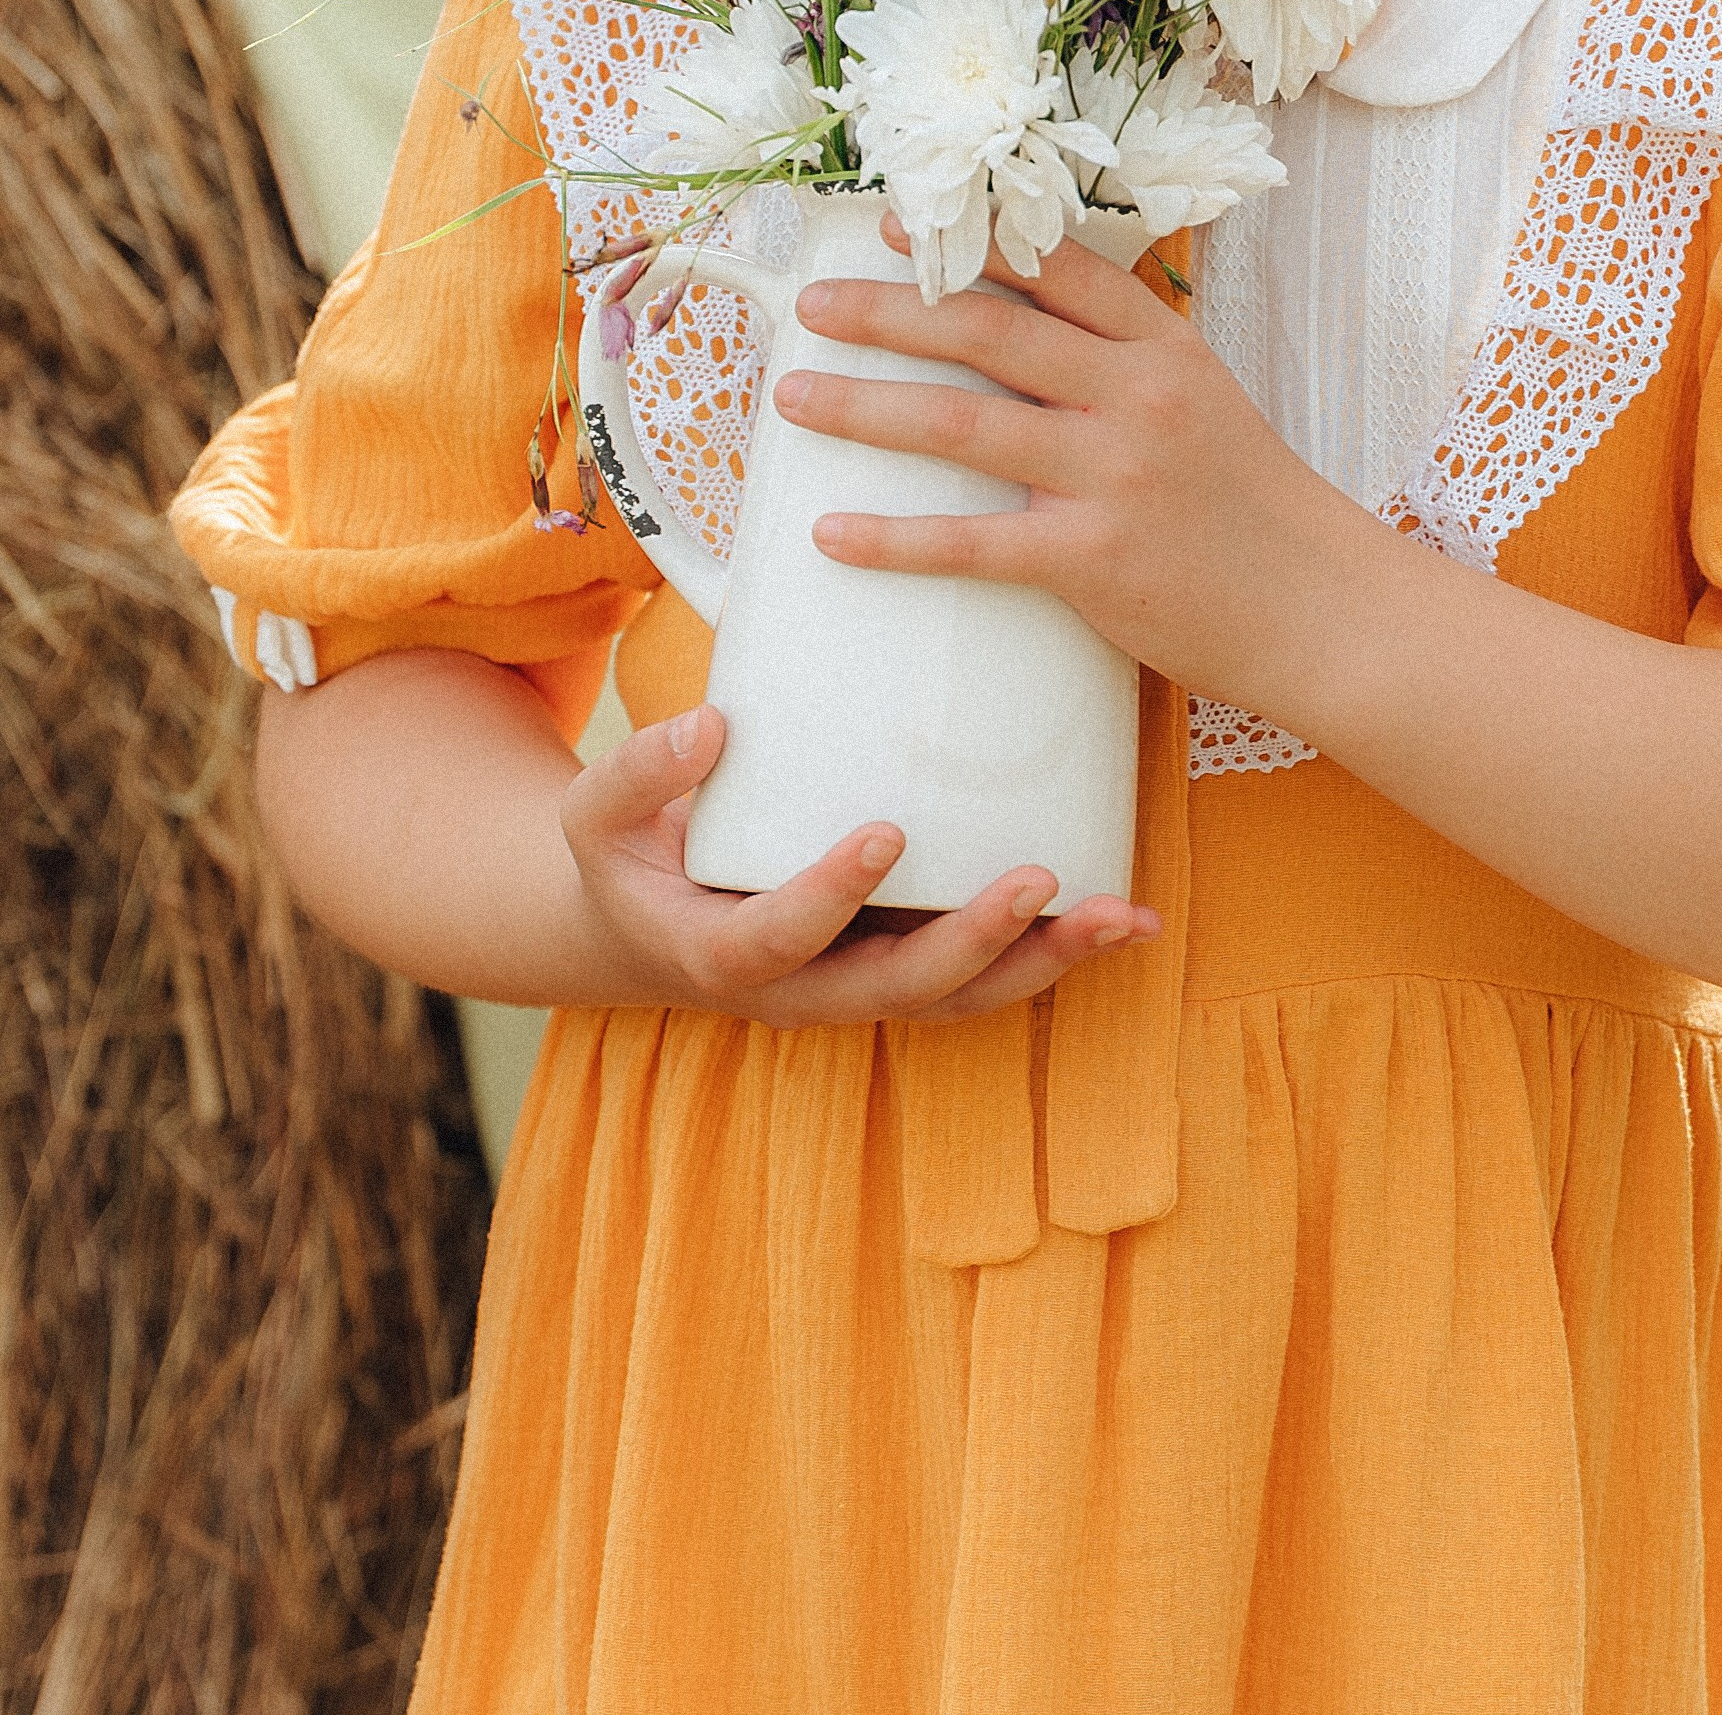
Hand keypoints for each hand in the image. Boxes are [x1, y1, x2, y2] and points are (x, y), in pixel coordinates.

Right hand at [559, 696, 1159, 1024]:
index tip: (884, 833)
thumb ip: (641, 770)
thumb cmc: (630, 855)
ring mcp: (861, 987)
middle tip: (1037, 879)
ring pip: (961, 998)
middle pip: (898, 989)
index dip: (831, 897)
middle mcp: (803, 992)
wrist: (650, 923)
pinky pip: (985, 977)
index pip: (780, 939)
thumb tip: (709, 724)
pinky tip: (1125, 917)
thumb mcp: (596, 815)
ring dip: (1043, 961)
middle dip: (973, 941)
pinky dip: (1056, 954)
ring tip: (1118, 915)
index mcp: (722, 955)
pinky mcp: (905, 966)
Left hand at [780, 221, 1374, 719]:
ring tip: (793, 400)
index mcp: (1162, 346)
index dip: (964, 242)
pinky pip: (971, 543)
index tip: (891, 224)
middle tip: (812, 306)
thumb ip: (1120, 358)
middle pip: (987, 333)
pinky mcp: (1094, 560)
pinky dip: (894, 539)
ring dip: (864, 407)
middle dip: (886, 313)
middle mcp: (1135, 397)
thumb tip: (1016, 321)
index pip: (1053, 269)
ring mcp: (1114, 477)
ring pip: (963, 425)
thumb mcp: (1202, 397)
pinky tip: (833, 534)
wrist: (1321, 606)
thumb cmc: (1251, 504)